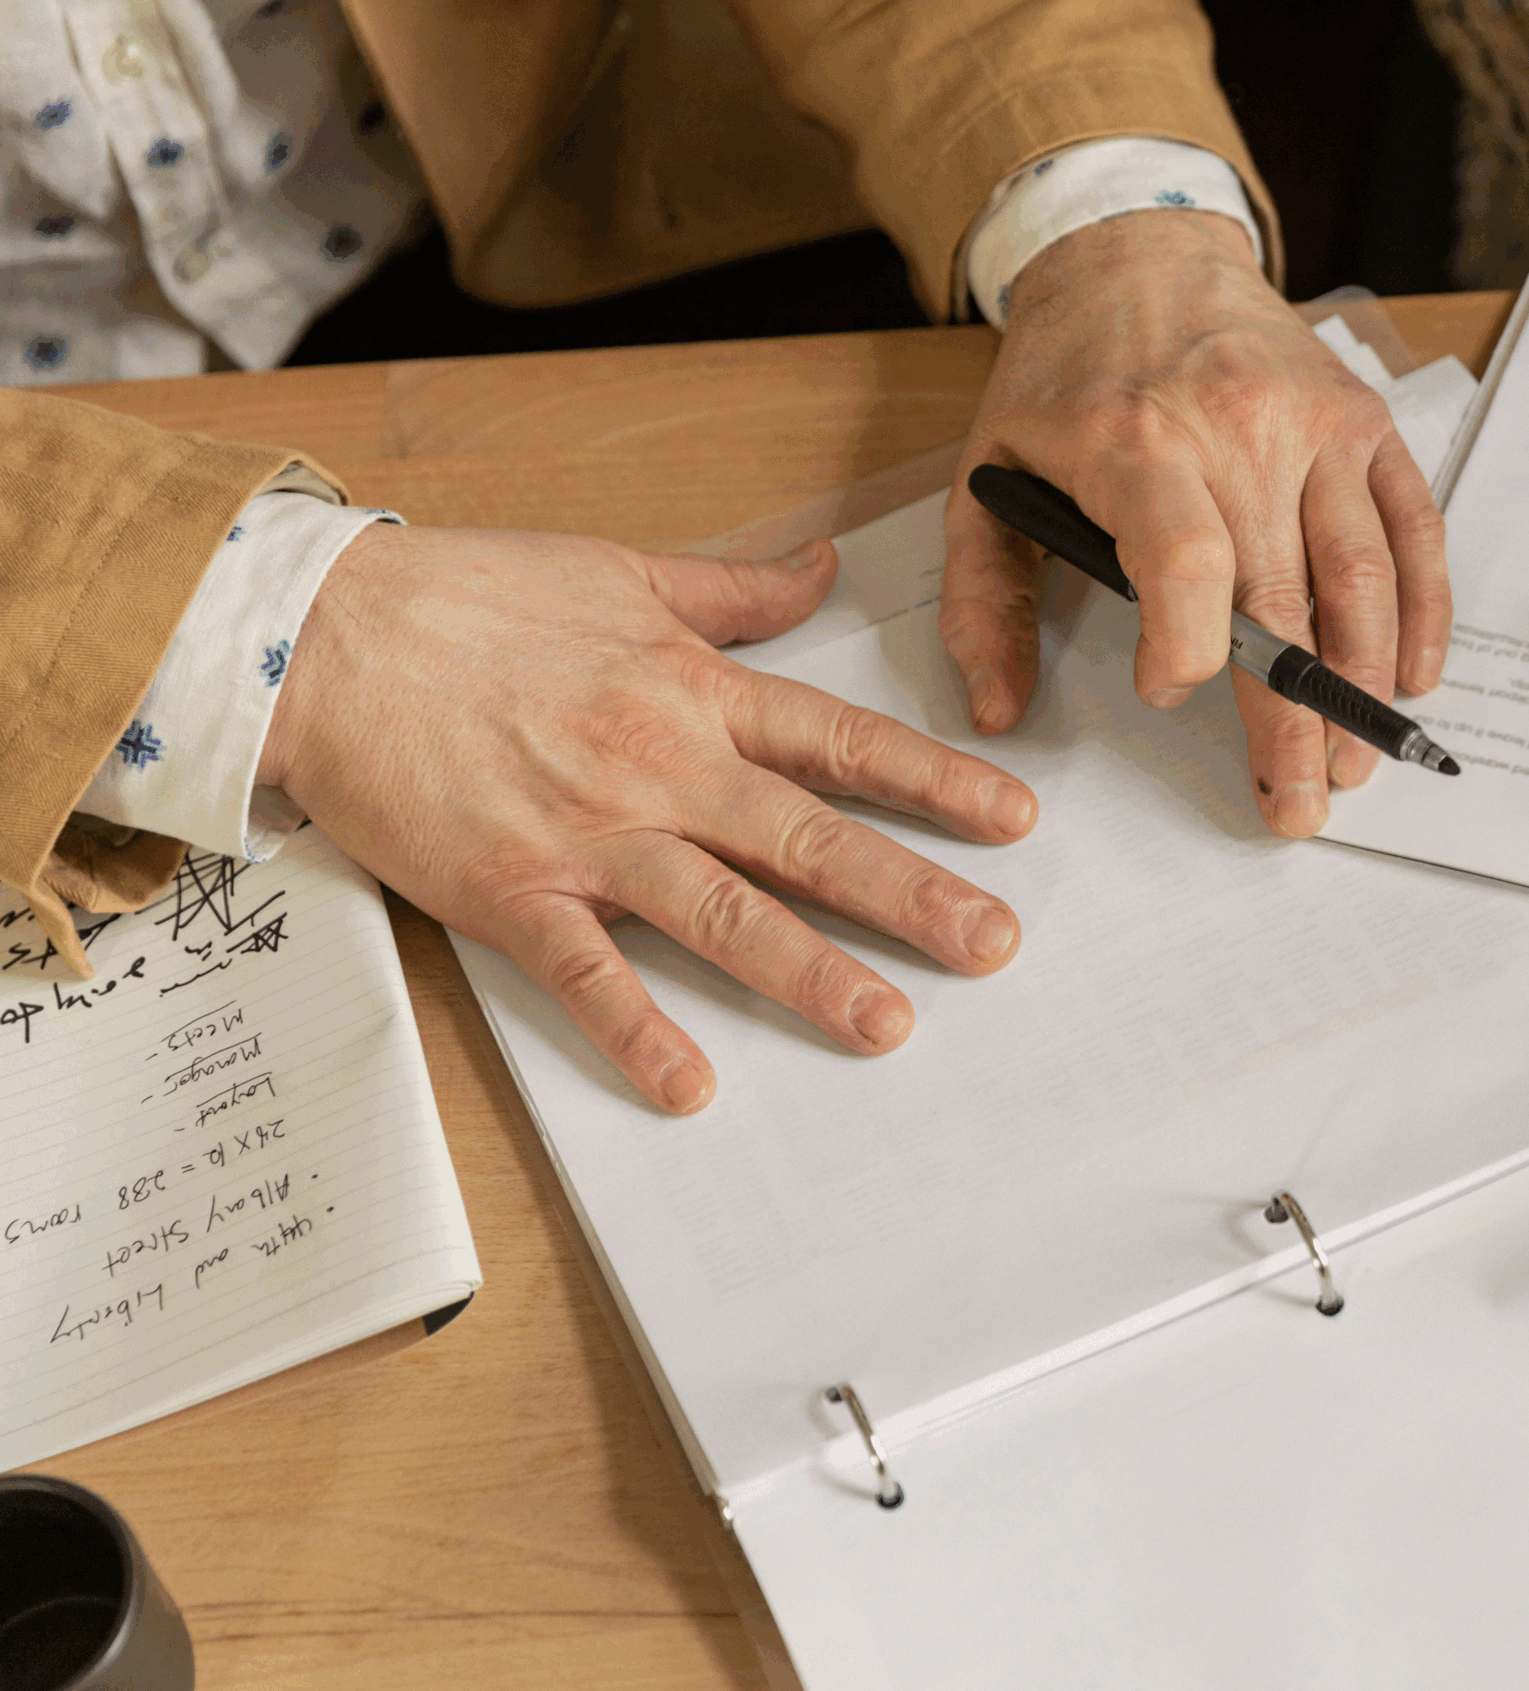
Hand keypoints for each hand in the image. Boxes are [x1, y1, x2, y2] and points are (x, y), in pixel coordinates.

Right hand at [259, 526, 1038, 1113]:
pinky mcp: (512, 890)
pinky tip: (694, 1084)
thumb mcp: (618, 571)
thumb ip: (734, 588)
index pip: (843, 742)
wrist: (315, 635)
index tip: (1014, 820)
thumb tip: (822, 568)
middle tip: (995, 945)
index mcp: (694, 691)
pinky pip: (589, 973)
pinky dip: (639, 1029)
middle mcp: (662, 767)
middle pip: (812, 839)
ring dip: (812, 973)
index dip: (937, 782)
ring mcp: (591, 834)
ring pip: (725, 913)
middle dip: (913, 895)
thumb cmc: (462, 596)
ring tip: (888, 1025)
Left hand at [940, 208, 1451, 836]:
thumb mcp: (986, 476)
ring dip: (1364, 685)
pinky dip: (1422, 613)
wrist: (1137, 250)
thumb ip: (983, 600)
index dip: (1189, 651)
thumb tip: (997, 710)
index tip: (1168, 694)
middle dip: (1294, 721)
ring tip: (1352, 764)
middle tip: (1298, 804)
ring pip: (1362, 577)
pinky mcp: (1364, 423)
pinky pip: (1412, 529)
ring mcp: (1315, 426)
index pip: (1188, 564)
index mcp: (1137, 441)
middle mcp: (1238, 431)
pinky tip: (1411, 678)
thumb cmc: (1064, 376)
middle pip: (1284, 600)